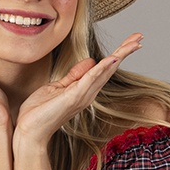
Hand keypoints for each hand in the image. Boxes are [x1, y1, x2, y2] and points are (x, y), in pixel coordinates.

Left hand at [13, 33, 143, 149]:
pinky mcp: (73, 97)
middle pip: (111, 68)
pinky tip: (113, 59)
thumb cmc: (39, 112)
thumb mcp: (57, 87)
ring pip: (105, 71)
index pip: (104, 68)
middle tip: (140, 37)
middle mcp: (88, 94)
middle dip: (125, 51)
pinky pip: (90, 80)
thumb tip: (90, 60)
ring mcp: (82, 96)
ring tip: (134, 43)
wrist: (29, 132)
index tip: (131, 40)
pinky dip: (102, 69)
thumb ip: (73, 75)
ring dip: (120, 55)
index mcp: (84, 90)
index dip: (118, 53)